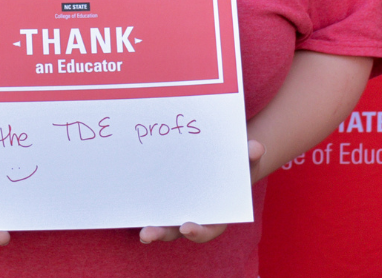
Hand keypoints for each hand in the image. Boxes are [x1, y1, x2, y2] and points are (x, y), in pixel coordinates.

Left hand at [139, 139, 262, 244]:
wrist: (218, 159)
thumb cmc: (232, 166)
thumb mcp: (243, 162)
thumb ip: (249, 157)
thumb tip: (255, 147)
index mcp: (214, 215)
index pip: (206, 230)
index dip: (198, 232)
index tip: (187, 228)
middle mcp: (191, 217)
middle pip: (175, 231)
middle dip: (161, 233)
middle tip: (147, 234)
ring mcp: (173, 211)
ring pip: (160, 224)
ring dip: (149, 229)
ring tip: (139, 231)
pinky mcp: (159, 200)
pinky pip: (148, 207)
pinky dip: (138, 207)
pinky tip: (126, 198)